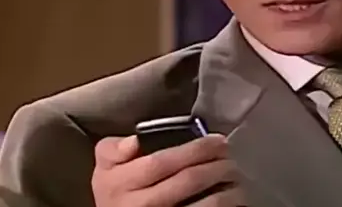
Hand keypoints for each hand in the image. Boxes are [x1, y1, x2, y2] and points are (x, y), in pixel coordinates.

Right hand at [91, 134, 244, 205]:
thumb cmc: (114, 191)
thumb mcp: (105, 166)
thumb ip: (113, 149)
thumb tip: (135, 140)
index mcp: (123, 182)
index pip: (162, 161)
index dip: (194, 149)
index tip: (217, 140)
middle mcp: (142, 205)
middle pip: (188, 181)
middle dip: (217, 165)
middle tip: (230, 157)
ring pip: (205, 206)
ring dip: (228, 190)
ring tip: (235, 178)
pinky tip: (232, 200)